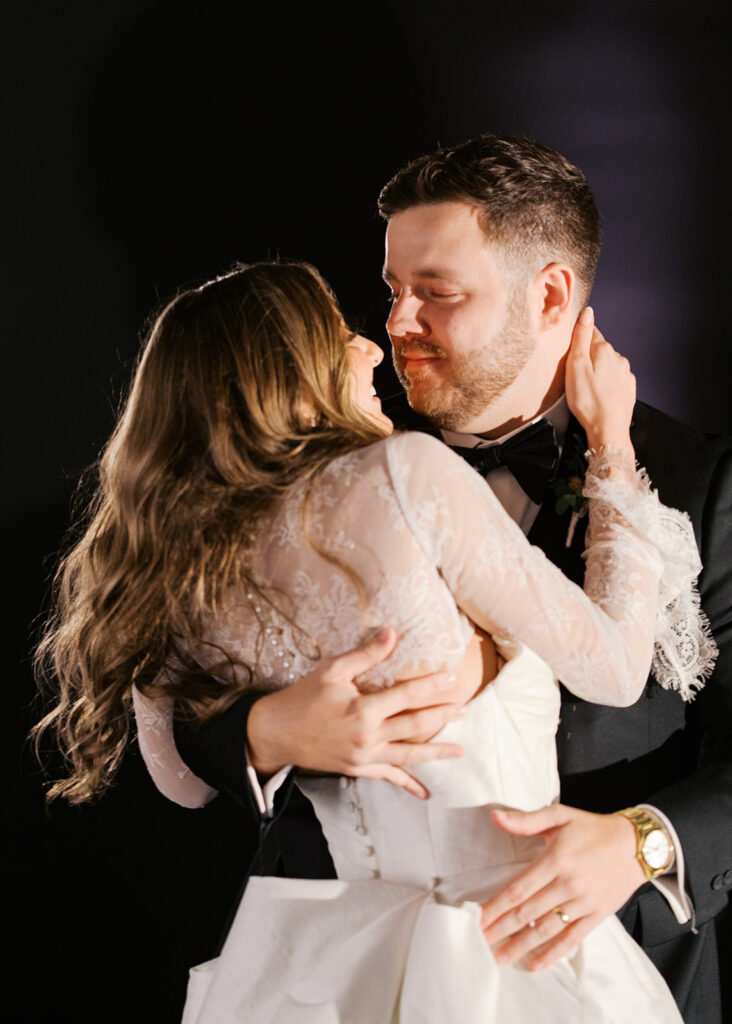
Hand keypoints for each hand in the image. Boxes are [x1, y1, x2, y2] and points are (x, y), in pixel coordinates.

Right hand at [247, 627, 464, 797]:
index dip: (431, 685)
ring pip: (408, 756)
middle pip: (414, 726)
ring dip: (436, 753)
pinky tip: (425, 792)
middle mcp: (368, 736)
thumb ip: (365, 654)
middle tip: (463, 709)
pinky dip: (407, 785)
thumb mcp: (332, 670)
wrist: (276, 732)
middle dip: (441, 717)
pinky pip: (388, 778)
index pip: (407, 694)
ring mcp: (364, 756)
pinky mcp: (357, 769)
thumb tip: (392, 633)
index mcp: (363, 709)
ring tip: (459, 751)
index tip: (452, 678)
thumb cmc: (303, 697)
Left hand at [480, 804, 645, 969]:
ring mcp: (583, 903)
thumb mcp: (559, 815)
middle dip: (501, 929)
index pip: (518, 889)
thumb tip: (495, 817)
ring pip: (546, 929)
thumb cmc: (593, 829)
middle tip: (480, 941)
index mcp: (556, 860)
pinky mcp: (596, 915)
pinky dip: (553, 953)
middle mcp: (568, 884)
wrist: (637, 845)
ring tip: (500, 958)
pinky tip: (536, 964)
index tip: (478, 918)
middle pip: (527, 913)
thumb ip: (526, 820)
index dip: (496, 905)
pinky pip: (572, 938)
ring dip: (521, 945)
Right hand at [565, 307, 635, 450]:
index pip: (590, 333)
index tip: (570, 355)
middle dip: (587, 357)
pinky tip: (598, 395)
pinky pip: (614, 379)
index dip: (577, 341)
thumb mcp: (576, 366)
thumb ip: (581, 337)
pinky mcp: (628, 388)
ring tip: (586, 387)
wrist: (608, 429)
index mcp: (604, 350)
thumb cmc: (588, 401)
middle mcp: (619, 358)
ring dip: (597, 370)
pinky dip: (606, 383)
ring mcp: (626, 374)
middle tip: (574, 375)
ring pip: (608, 364)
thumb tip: (588, 312)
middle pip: (599, 349)